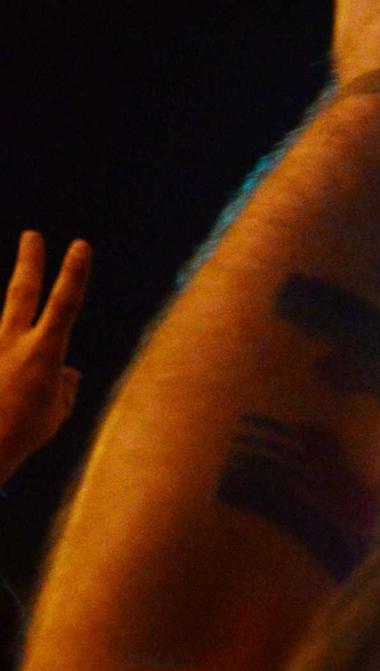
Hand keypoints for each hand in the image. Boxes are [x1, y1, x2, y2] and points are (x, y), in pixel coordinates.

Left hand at [0, 232, 89, 484]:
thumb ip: (65, 387)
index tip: (80, 245)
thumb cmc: (22, 435)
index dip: (75, 272)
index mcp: (43, 354)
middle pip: (21, 292)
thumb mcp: (56, 412)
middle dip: (30, 262)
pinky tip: (9, 377)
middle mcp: (11, 344)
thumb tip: (66, 373)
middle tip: (32, 236)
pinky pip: (0, 355)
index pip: (66, 303)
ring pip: (4, 318)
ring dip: (13, 319)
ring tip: (20, 315)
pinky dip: (8, 369)